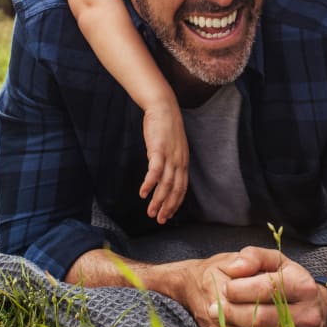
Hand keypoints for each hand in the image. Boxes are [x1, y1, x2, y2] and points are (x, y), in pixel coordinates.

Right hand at [139, 101, 188, 223]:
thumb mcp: (170, 146)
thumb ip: (168, 161)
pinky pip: (155, 171)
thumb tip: (159, 175)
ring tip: (150, 212)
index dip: (175, 203)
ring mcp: (170, 156)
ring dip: (158, 200)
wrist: (163, 107)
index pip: (182, 188)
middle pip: (175, 190)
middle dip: (168, 207)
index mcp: (183, 161)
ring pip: (166, 184)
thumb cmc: (165, 126)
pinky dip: (150, 184)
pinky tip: (143, 193)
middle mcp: (179, 161)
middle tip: (160, 220)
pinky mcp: (158, 149)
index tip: (168, 214)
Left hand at [197, 246, 325, 326]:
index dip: (240, 289)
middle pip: (261, 317)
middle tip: (212, 308)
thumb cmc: (288, 280)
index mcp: (302, 284)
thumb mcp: (275, 261)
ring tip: (219, 322)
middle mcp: (309, 313)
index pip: (265, 288)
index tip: (225, 288)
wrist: (316, 309)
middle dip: (232, 313)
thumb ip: (253, 256)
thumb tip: (234, 267)